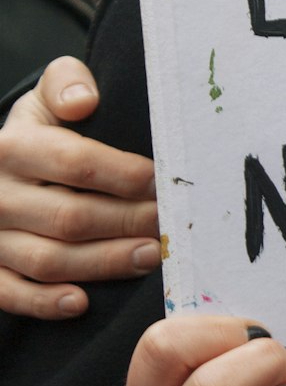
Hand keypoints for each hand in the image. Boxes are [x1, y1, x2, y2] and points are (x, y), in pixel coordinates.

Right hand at [0, 57, 158, 319]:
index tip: (162, 182)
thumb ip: (66, 82)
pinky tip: (82, 302)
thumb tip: (85, 101)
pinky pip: (9, 294)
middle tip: (170, 226)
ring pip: (48, 259)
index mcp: (12, 147)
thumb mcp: (45, 96)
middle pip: (70, 217)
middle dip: (127, 223)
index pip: (76, 163)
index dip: (125, 176)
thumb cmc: (38, 130)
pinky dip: (44, 303)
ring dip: (104, 263)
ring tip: (151, 257)